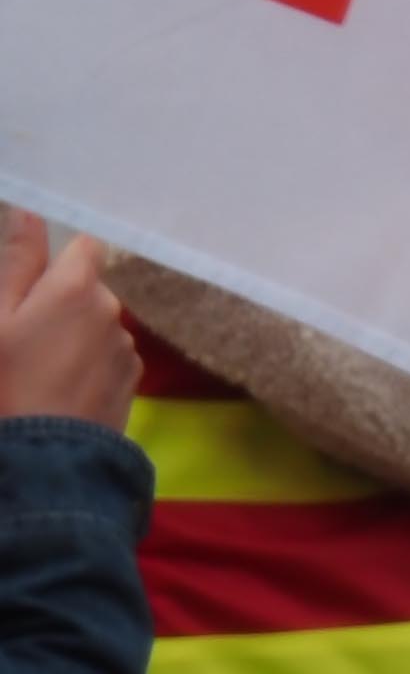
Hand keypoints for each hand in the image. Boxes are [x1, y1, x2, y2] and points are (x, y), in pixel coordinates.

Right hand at [0, 213, 136, 430]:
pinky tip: (61, 388)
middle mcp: (113, 310)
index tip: (36, 279)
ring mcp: (127, 347)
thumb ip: (17, 265)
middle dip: (58, 302)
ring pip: (97, 324)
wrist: (44, 457)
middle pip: (87, 289)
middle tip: (22, 337)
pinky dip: (87, 363)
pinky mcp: (134, 380)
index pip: (85, 247)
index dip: (60, 257)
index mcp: (78, 288)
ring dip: (74, 334)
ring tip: (39, 369)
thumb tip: (30, 216)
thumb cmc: (5, 382)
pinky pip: (107, 356)